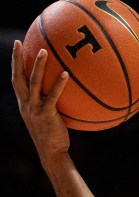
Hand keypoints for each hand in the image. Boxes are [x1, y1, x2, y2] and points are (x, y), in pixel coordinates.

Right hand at [11, 40, 70, 160]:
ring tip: (44, 51)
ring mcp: (34, 109)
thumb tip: (63, 94)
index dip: (15, 64)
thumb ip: (50, 105)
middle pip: (18, 77)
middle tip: (19, 42)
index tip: (17, 48)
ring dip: (38, 66)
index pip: (16, 80)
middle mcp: (26, 104)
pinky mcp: (45, 115)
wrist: (51, 153)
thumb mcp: (47, 118)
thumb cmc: (53, 137)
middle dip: (17, 59)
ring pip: (33, 83)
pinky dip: (58, 84)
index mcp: (24, 104)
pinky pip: (52, 96)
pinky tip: (66, 74)